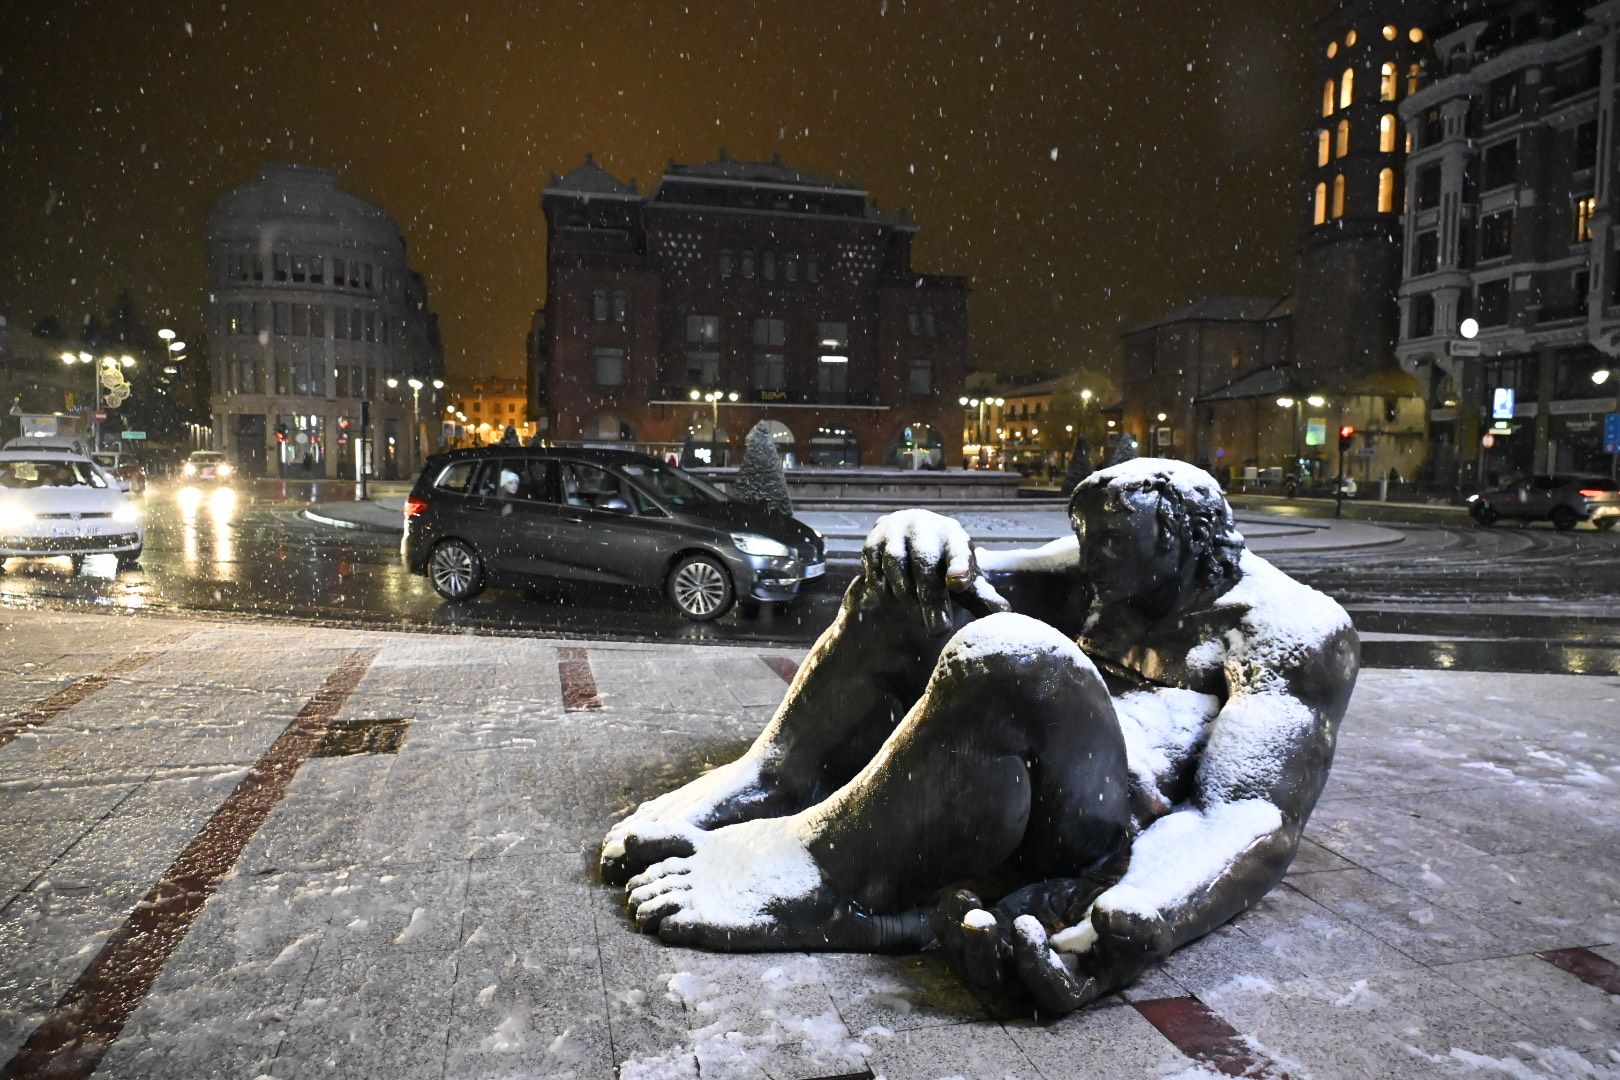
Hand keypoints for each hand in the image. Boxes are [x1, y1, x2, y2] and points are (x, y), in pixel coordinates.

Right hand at [861, 510, 1005, 634]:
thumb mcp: (963, 576)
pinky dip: (882, 586)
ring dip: (904, 592)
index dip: (959, 565)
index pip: (958, 550)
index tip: (959, 583)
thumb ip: (980, 595)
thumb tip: (1005, 614)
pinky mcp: (872, 541)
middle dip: (931, 598)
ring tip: (914, 610)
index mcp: (952, 535)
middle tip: (939, 629)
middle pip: (925, 562)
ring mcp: (895, 532)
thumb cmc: (943, 563)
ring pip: (896, 564)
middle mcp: (924, 527)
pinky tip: (890, 596)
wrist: (907, 533)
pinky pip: (874, 568)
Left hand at [932, 889, 1157, 1014]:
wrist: (1115, 903)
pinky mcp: (998, 931)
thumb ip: (1134, 924)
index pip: (1048, 992)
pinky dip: (951, 919)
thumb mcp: (1146, 922)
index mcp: (1077, 985)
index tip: (1028, 924)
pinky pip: (962, 936)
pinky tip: (958, 895)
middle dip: (982, 955)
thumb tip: (1108, 914)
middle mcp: (1037, 978)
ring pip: (972, 962)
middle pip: (998, 983)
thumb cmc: (1135, 920)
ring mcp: (1012, 955)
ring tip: (964, 903)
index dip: (1032, 964)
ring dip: (960, 936)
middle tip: (981, 919)